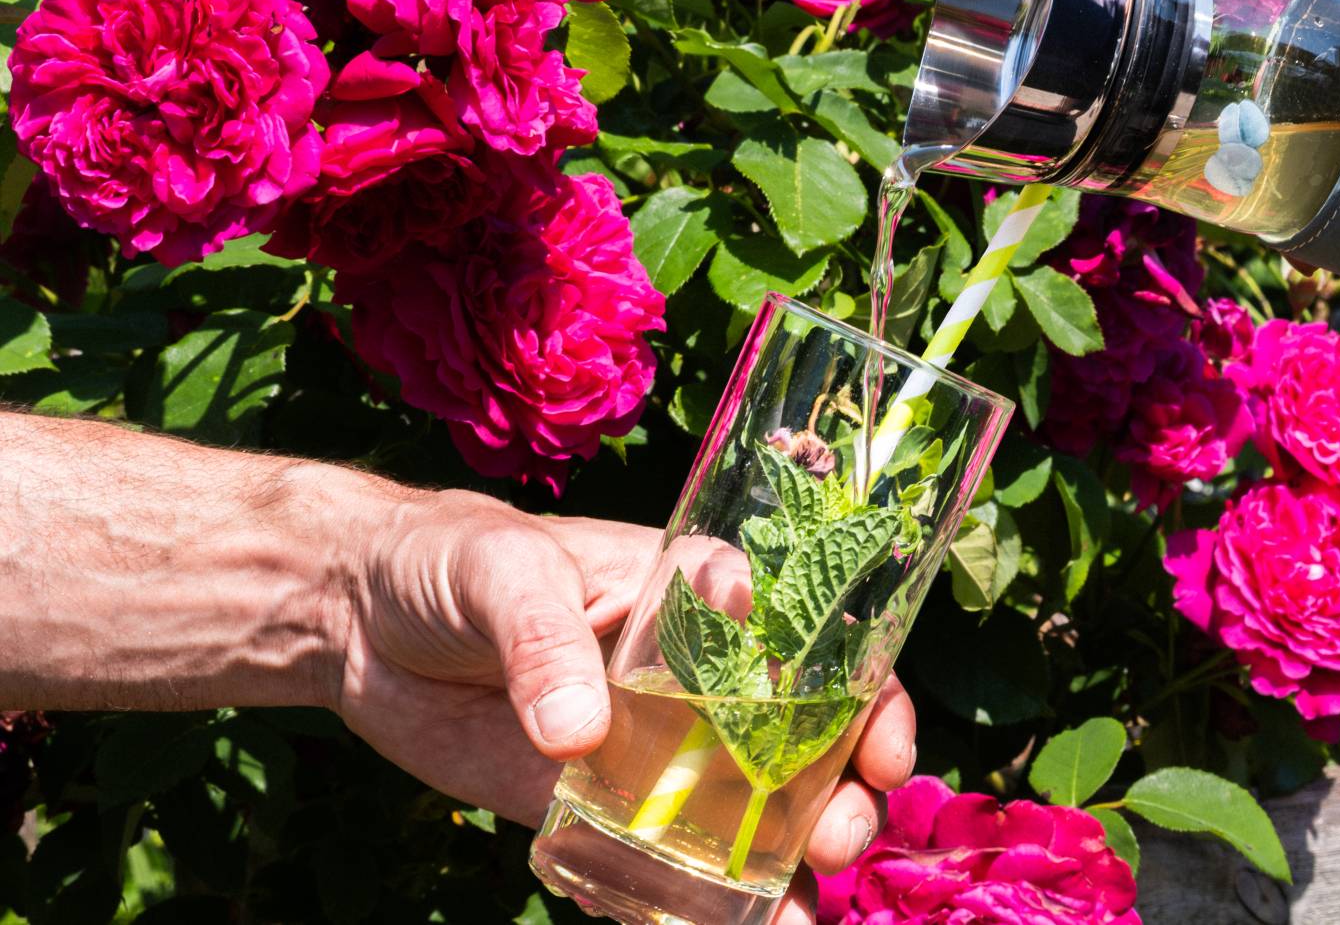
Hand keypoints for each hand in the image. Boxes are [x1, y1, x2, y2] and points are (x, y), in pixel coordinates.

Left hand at [329, 491, 915, 924]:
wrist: (356, 618)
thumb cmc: (446, 557)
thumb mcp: (500, 572)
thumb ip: (546, 642)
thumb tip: (582, 734)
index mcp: (701, 595)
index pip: (815, 641)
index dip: (868, 698)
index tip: (878, 750)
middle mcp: (699, 676)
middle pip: (804, 738)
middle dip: (840, 794)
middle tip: (837, 838)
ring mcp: (656, 748)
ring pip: (750, 811)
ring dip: (791, 862)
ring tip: (804, 912)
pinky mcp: (598, 806)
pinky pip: (666, 860)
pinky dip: (704, 904)